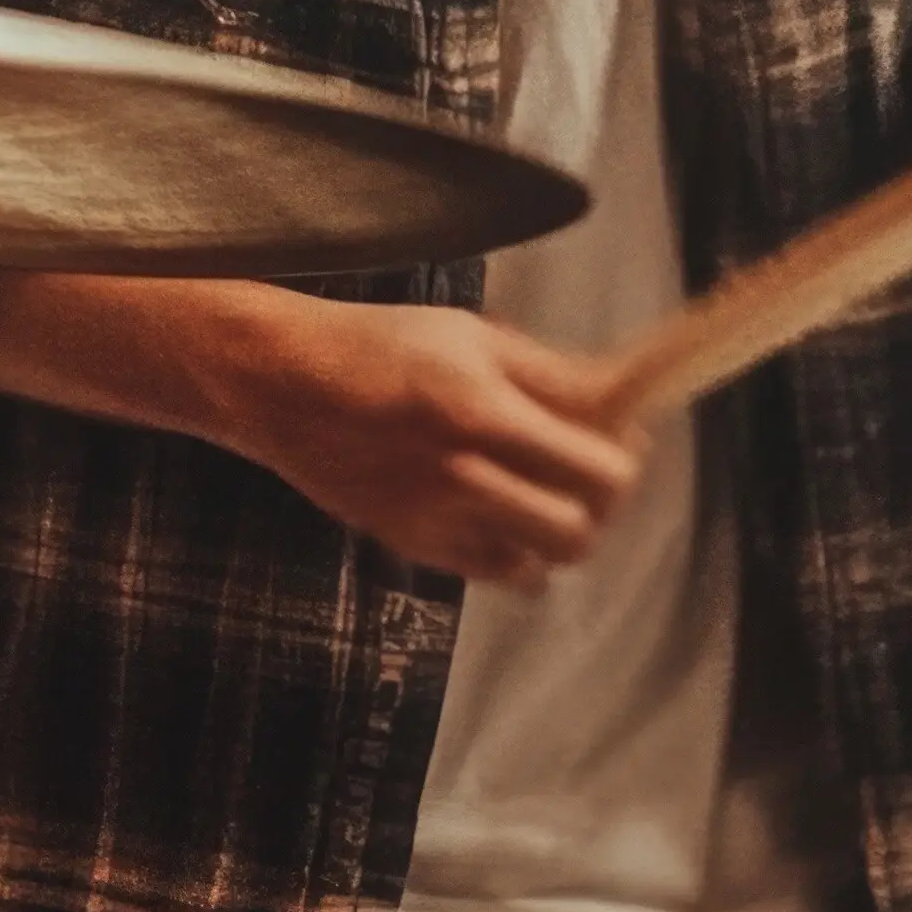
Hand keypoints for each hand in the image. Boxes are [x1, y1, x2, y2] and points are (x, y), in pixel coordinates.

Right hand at [0, 265, 640, 589]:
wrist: (284, 383)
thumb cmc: (382, 346)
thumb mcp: (476, 338)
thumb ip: (555, 376)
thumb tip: (627, 400)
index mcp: (480, 410)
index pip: (598, 469)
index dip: (626, 460)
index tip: (624, 440)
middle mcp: (458, 474)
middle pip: (579, 529)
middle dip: (600, 504)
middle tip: (590, 472)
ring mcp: (432, 519)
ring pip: (542, 563)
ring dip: (562, 533)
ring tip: (548, 494)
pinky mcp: (410, 545)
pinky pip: (497, 573)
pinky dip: (516, 553)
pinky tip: (503, 512)